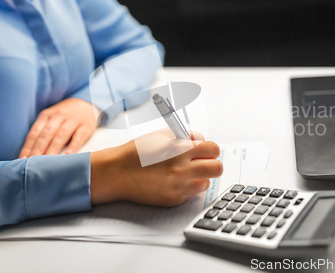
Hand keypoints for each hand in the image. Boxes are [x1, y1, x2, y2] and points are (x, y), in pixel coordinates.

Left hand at [19, 98, 97, 157]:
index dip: (28, 147)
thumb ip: (42, 133)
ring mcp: (73, 120)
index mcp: (46, 115)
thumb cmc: (64, 117)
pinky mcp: (86, 125)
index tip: (22, 160)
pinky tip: (69, 155)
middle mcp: (59, 116)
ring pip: (61, 135)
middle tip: (33, 163)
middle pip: (46, 134)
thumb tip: (28, 154)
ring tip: (48, 162)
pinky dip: (74, 146)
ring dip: (53, 149)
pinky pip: (79, 136)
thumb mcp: (51, 119)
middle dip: (38, 149)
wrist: (86, 104)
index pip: (35, 132)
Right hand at [90, 129, 222, 206]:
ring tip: (185, 172)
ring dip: (200, 176)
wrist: (117, 173)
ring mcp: (179, 186)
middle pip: (217, 168)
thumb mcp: (161, 135)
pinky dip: (187, 187)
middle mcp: (182, 169)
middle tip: (203, 162)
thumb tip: (201, 140)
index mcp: (180, 150)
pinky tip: (173, 181)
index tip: (205, 150)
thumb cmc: (136, 153)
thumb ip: (185, 136)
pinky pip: (191, 193)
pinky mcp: (173, 199)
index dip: (210, 149)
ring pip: (206, 182)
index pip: (213, 149)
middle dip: (212, 163)